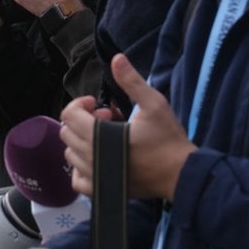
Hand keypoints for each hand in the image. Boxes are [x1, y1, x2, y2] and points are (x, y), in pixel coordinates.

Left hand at [63, 54, 195, 200]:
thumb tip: (116, 59)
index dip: (80, 104)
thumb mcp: (154, 104)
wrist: (181, 174)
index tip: (98, 105)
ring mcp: (93, 175)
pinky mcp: (100, 189)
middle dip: (83, 121)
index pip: (69, 114)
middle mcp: (90, 157)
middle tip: (107, 119)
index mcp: (98, 135)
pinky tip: (98, 160)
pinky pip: (76, 179)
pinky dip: (81, 168)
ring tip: (106, 138)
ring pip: (70, 153)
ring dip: (82, 141)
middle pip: (67, 131)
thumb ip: (132, 82)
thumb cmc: (168, 139)